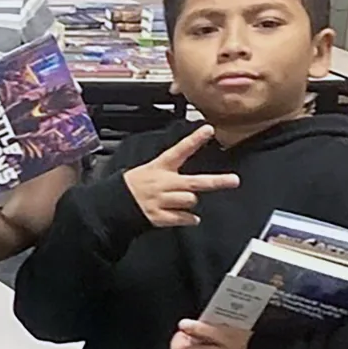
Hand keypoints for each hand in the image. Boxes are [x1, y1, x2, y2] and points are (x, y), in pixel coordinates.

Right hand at [123, 126, 240, 228]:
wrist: (113, 204)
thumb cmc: (135, 185)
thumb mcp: (150, 169)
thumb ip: (172, 169)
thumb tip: (193, 175)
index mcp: (160, 167)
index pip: (180, 150)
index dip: (194, 140)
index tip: (208, 130)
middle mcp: (163, 183)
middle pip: (194, 182)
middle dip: (216, 182)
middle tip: (234, 180)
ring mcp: (161, 200)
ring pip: (190, 201)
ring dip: (190, 203)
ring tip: (181, 202)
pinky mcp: (159, 216)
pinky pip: (183, 218)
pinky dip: (188, 219)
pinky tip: (187, 217)